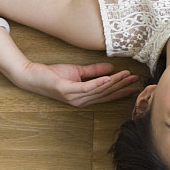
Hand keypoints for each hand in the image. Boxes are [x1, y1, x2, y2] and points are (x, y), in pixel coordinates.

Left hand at [15, 61, 139, 106]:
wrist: (33, 76)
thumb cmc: (53, 75)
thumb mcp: (77, 71)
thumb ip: (94, 71)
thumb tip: (111, 68)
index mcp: (84, 97)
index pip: (107, 95)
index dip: (121, 91)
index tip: (135, 87)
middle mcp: (81, 101)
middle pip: (106, 93)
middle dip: (123, 86)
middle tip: (136, 80)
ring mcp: (74, 97)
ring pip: (99, 90)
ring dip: (115, 83)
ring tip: (127, 75)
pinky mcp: (67, 90)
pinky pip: (87, 87)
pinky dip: (99, 83)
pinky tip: (109, 78)